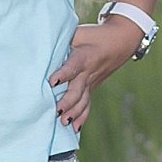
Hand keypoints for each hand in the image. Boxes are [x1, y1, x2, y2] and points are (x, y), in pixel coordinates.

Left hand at [48, 15, 145, 129]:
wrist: (119, 41)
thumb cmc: (92, 35)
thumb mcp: (77, 32)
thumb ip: (61, 39)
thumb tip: (41, 45)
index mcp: (84, 56)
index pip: (73, 66)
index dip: (63, 73)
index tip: (52, 81)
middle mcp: (88, 72)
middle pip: (78, 89)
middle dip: (67, 102)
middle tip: (56, 111)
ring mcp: (91, 82)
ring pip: (83, 100)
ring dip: (74, 112)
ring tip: (64, 123)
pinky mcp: (91, 88)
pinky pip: (87, 104)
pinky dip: (81, 117)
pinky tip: (74, 129)